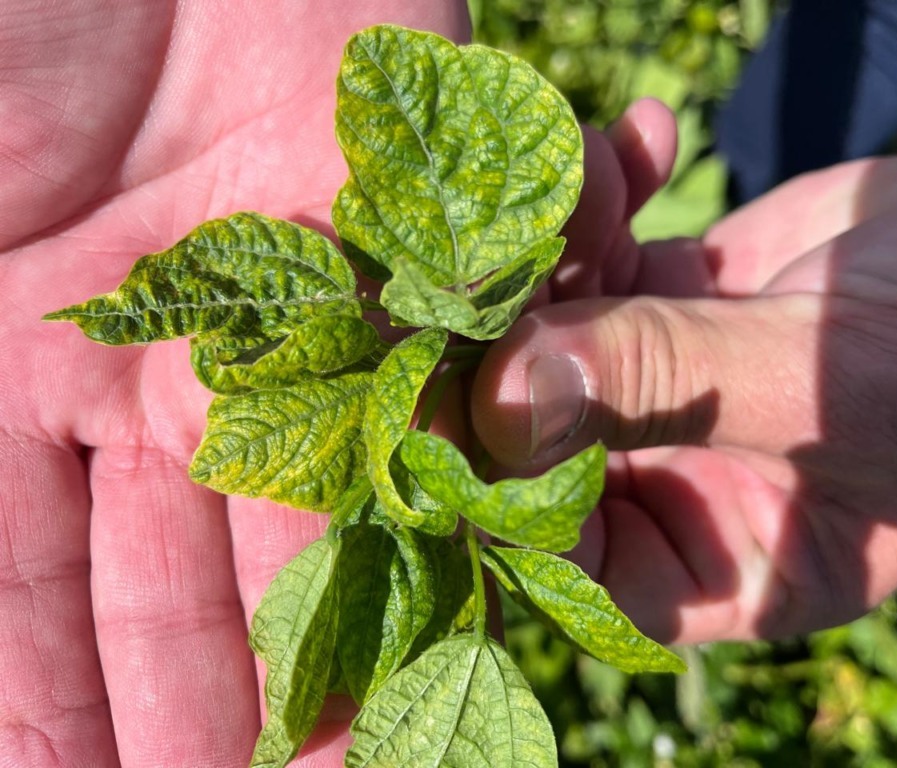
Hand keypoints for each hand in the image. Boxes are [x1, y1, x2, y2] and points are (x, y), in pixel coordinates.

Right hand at [0, 3, 468, 765]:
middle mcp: (145, 370)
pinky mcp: (393, 261)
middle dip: (198, 704)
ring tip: (353, 758)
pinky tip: (442, 606)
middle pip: (172, 578)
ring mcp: (280, 323)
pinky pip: (420, 402)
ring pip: (308, 518)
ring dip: (329, 640)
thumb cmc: (6, 39)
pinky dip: (428, 502)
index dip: (40, 705)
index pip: (10, 589)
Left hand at [472, 116, 896, 643]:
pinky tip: (638, 138)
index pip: (577, 563)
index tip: (447, 402)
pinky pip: (604, 261)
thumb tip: (499, 398)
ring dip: (556, 242)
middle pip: (544, 438)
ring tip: (588, 167)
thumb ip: (663, 387)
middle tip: (468, 255)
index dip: (501, 497)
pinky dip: (607, 200)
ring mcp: (674, 391)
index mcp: (730, 561)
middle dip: (505, 342)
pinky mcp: (679, 304)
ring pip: (561, 333)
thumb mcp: (825, 385)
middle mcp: (685, 484)